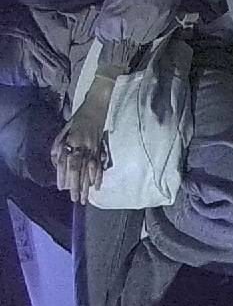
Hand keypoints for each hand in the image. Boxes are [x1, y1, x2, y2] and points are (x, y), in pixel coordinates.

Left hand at [50, 79, 112, 205]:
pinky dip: (99, 176)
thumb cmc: (78, 118)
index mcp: (72, 141)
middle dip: (77, 186)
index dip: (64, 176)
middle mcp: (83, 145)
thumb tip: (57, 164)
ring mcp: (94, 147)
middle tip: (75, 200)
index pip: (67, 162)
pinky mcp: (102, 147)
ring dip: (87, 185)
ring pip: (90, 169)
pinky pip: (100, 164)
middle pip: (79, 169)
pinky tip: (97, 186)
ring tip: (85, 197)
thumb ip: (59, 147)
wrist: (97, 105)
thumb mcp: (64, 130)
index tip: (62, 188)